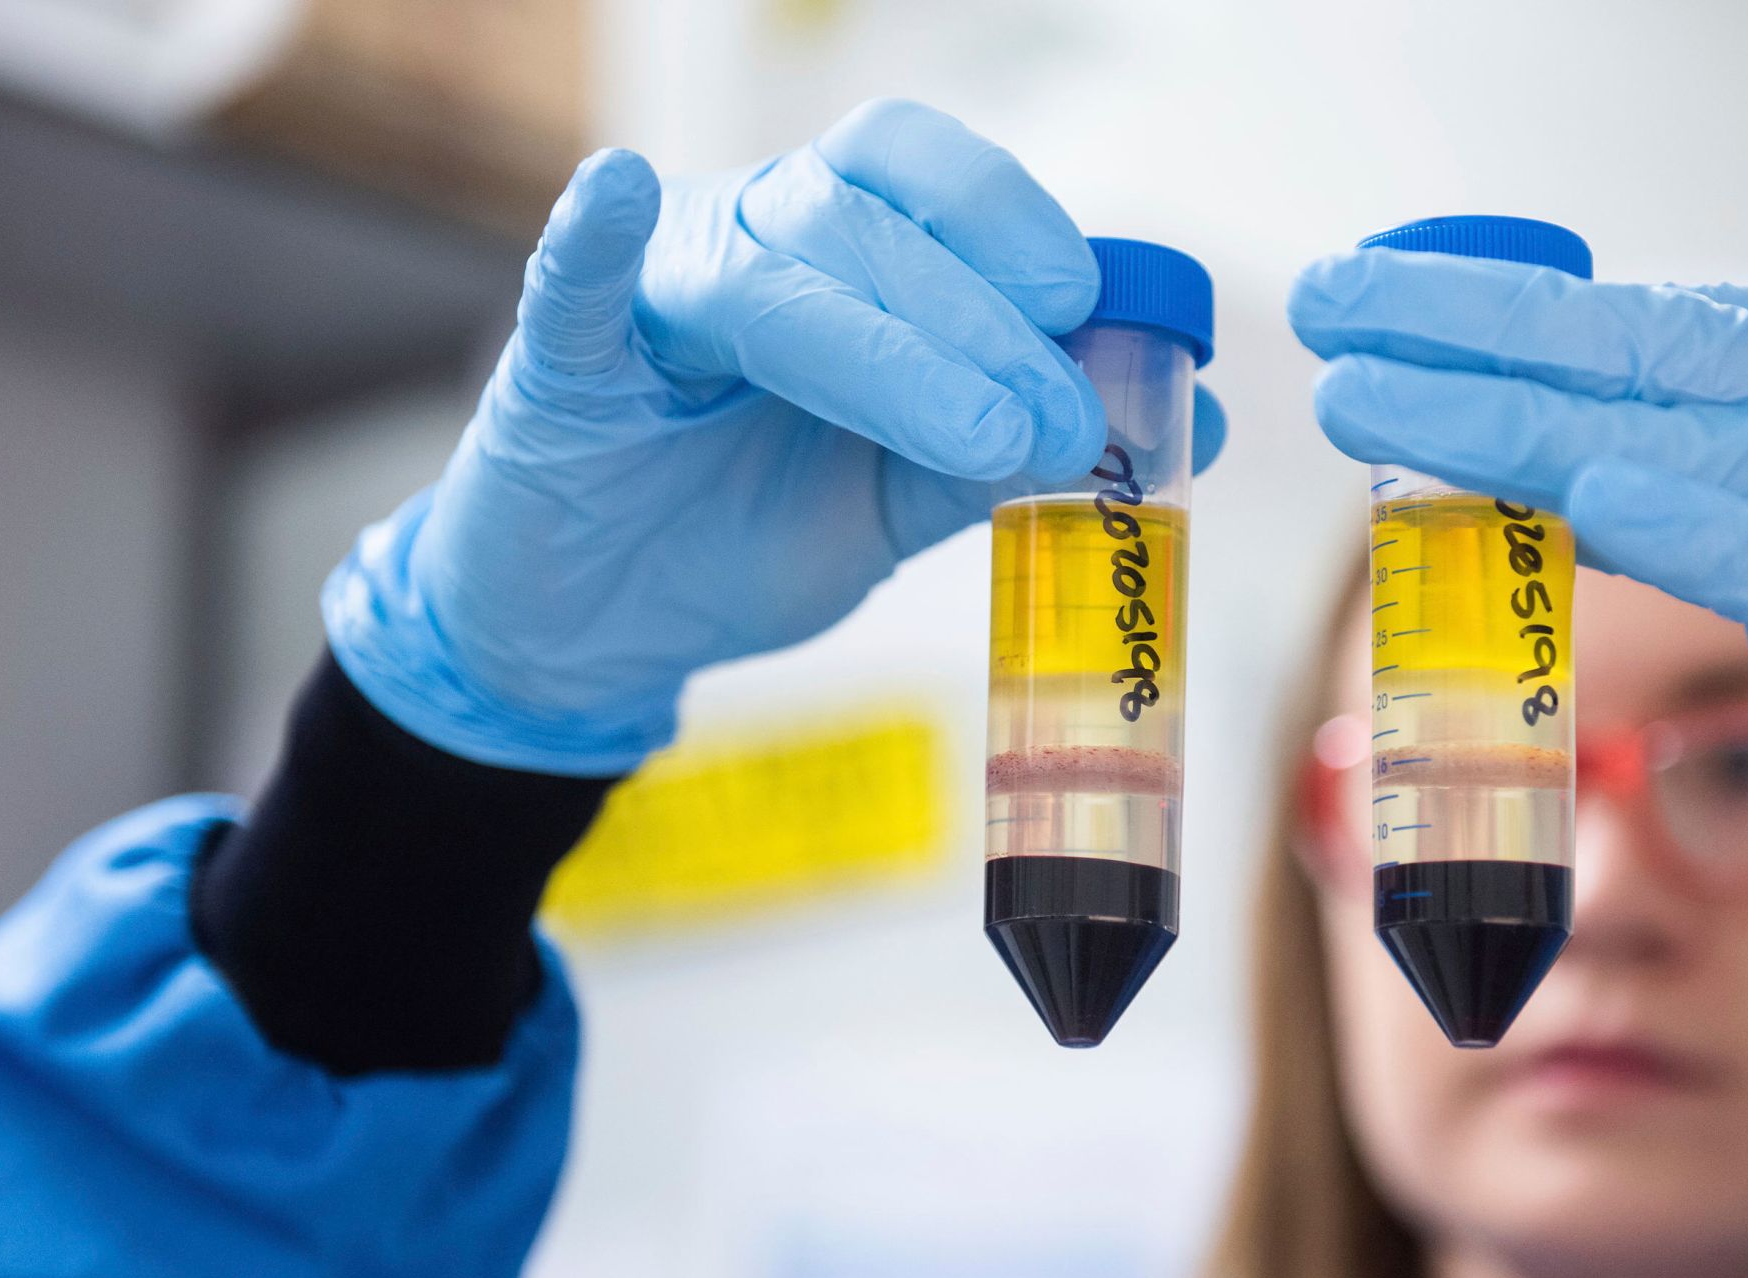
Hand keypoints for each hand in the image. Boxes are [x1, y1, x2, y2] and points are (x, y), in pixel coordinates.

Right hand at [325, 100, 1224, 776]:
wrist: (607, 627)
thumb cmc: (746, 528)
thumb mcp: (901, 496)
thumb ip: (1014, 451)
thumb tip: (1186, 421)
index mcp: (833, 250)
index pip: (923, 179)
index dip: (1012, 227)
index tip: (1089, 314)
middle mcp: (746, 239)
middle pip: (866, 222)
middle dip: (982, 323)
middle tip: (1063, 423)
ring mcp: (653, 295)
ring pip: (769, 272)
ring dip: (889, 347)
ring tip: (982, 435)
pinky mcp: (562, 365)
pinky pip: (571, 287)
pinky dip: (594, 243)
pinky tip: (619, 195)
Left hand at [1291, 250, 1747, 1165]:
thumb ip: (1738, 489)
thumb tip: (1579, 470)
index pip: (1657, 319)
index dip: (1510, 313)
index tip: (1393, 300)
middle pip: (1634, 348)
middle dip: (1465, 326)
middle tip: (1334, 300)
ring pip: (1659, 431)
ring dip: (1493, 411)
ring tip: (1360, 389)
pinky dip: (1660, 515)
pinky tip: (1555, 487)